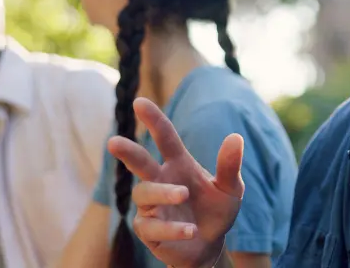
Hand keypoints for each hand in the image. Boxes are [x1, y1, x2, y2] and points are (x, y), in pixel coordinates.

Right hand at [108, 97, 244, 267]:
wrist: (211, 246)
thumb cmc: (217, 211)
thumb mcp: (230, 189)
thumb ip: (230, 166)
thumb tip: (235, 137)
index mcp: (179, 164)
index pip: (165, 138)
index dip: (154, 120)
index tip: (139, 102)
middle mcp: (161, 181)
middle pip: (139, 162)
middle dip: (127, 152)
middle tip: (114, 142)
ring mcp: (151, 206)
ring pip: (145, 193)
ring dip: (163, 192)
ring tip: (183, 194)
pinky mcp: (148, 230)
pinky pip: (152, 227)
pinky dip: (172, 228)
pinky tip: (190, 230)